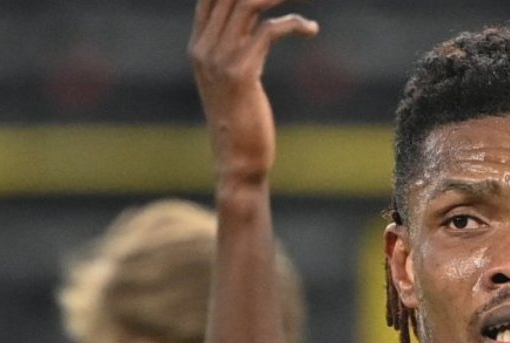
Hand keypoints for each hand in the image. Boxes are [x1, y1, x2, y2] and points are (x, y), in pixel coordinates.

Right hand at [189, 0, 318, 183]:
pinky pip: (270, 30)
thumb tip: (258, 25)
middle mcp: (204, 48)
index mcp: (198, 47)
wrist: (237, 159)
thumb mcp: (232, 78)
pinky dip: (295, 23)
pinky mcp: (242, 72)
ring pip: (247, 3)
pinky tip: (311, 29)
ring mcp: (220, 59)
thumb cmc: (241, 121)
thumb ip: (236, 48)